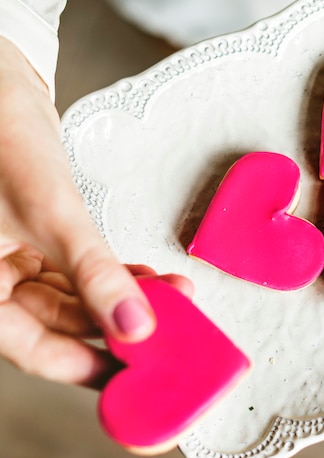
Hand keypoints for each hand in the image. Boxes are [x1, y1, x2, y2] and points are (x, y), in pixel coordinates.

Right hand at [0, 38, 189, 387]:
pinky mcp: (36, 241)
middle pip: (56, 324)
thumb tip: (135, 325)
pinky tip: (149, 280)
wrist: (1, 87)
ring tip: (172, 300)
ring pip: (71, 298)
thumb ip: (94, 272)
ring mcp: (12, 262)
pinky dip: (111, 275)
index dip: (83, 364)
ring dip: (121, 299)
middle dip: (115, 326)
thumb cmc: (5, 140)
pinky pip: (76, 270)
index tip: (135, 370)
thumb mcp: (52, 213)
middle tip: (168, 332)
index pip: (29, 347)